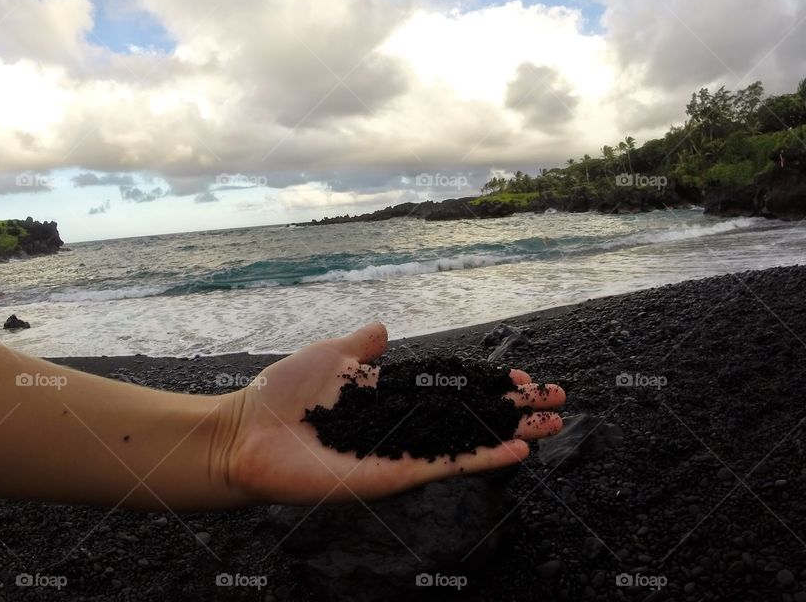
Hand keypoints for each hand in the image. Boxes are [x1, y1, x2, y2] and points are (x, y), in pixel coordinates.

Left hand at [218, 322, 564, 503]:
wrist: (247, 434)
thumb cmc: (282, 395)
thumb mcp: (329, 355)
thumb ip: (361, 346)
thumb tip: (385, 329)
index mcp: (392, 398)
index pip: (454, 390)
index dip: (489, 385)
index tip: (523, 378)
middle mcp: (404, 427)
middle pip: (472, 417)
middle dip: (515, 411)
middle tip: (558, 403)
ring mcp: (402, 452)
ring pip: (469, 442)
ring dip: (513, 435)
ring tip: (552, 427)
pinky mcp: (394, 475)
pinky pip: (445, 465)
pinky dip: (482, 458)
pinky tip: (515, 451)